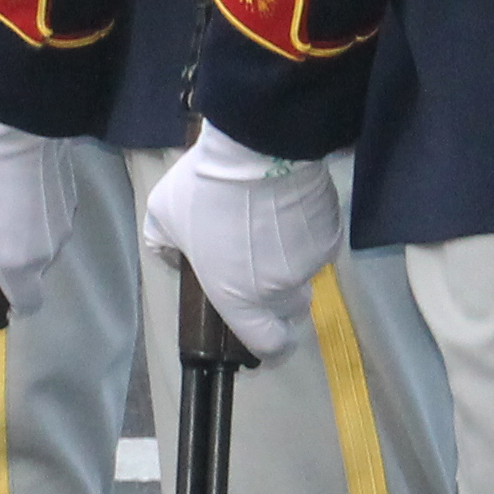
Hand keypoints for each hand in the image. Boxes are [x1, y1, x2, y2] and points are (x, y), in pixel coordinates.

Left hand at [0, 112, 85, 318]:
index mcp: (17, 264)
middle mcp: (48, 249)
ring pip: (43, 238)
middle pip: (32, 268)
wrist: (17, 123)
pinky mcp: (71, 193)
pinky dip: (36, 207)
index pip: (28, 303)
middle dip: (9, 257)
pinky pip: (51, 211)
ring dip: (24, 230)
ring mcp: (64, 220)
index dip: (12, 303)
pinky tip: (15, 184)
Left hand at [139, 125, 341, 363]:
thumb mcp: (162, 216)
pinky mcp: (331, 236)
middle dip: (277, 297)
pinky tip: (288, 207)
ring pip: (304, 274)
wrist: (257, 150)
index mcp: (239, 298)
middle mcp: (279, 290)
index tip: (266, 333)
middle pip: (290, 310)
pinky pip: (318, 244)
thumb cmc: (204, 189)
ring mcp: (310, 265)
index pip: (268, 344)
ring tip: (268, 222)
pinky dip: (305, 234)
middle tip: (257, 264)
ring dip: (289, 259)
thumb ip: (163, 247)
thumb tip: (176, 261)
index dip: (270, 344)